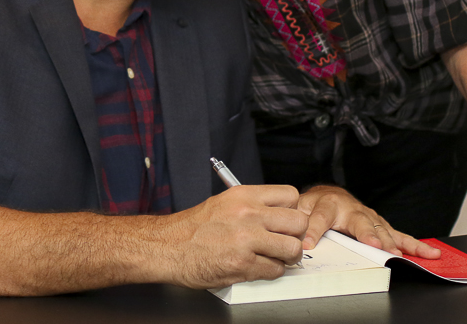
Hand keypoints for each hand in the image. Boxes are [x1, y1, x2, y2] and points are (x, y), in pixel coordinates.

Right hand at [156, 185, 306, 287]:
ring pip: (292, 249)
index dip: (293, 210)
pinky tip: (258, 266)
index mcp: (244, 196)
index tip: (287, 219)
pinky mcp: (243, 265)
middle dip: (296, 234)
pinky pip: (275, 270)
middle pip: (298, 222)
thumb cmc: (193, 227)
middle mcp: (248, 214)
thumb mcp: (224, 202)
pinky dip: (271, 271)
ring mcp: (247, 240)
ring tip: (276, 256)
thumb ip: (252, 205)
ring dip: (287, 256)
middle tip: (286, 240)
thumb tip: (278, 215)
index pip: (290, 195)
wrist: (168, 247)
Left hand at [297, 185, 440, 258]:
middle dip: (367, 234)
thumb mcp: (299, 209)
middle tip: (373, 245)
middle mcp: (351, 209)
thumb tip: (288, 232)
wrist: (328, 196)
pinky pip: (399, 236)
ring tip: (398, 254)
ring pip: (382, 229)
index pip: (319, 216)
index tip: (308, 244)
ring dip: (391, 242)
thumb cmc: (313, 206)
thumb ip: (295, 219)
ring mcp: (369, 217)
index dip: (314, 230)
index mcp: (327, 203)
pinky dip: (414, 245)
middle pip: (360, 221)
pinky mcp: (381, 226)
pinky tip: (430, 253)